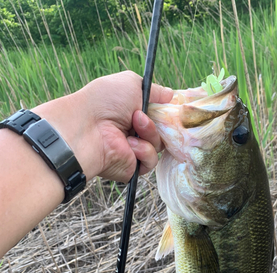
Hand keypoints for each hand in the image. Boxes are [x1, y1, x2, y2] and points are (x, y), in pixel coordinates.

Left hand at [33, 71, 172, 182]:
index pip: (159, 115)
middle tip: (143, 114)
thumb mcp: (132, 84)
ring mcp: (134, 149)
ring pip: (159, 145)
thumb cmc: (105, 102)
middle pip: (164, 131)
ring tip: (133, 125)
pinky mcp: (133, 167)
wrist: (88, 128)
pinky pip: (151, 161)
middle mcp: (134, 131)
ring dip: (150, 132)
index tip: (171, 107)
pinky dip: (144, 151)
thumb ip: (154, 90)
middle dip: (158, 121)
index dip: (167, 112)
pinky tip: (129, 144)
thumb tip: (171, 94)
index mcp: (133, 112)